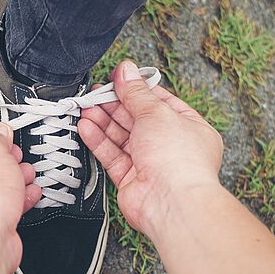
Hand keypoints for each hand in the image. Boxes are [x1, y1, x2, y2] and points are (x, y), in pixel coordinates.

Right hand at [78, 61, 223, 237]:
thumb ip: (136, 92)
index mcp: (188, 126)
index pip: (158, 102)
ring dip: (103, 121)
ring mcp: (151, 163)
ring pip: (122, 137)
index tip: (116, 80)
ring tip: (86, 107)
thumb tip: (126, 71)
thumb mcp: (156, 112)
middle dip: (114, 105)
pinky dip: (99, 141)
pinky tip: (87, 127)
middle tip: (95, 93)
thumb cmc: (179, 160)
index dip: (136, 89)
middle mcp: (170, 145)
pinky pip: (112, 155)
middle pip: (137, 119)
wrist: (171, 202)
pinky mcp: (132, 179)